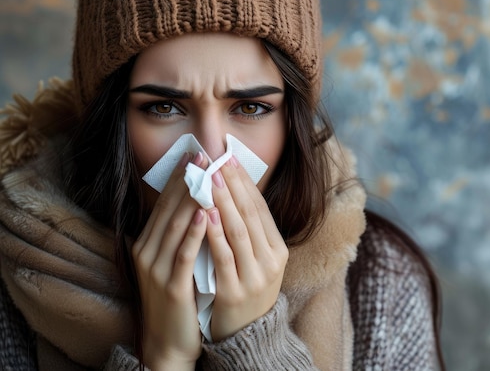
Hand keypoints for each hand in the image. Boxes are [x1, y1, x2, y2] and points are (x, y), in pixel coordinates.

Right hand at [132, 152, 208, 370]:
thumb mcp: (172, 261)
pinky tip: (205, 215)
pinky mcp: (170, 287)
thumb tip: (197, 202)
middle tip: (201, 155)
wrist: (168, 341)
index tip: (194, 155)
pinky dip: (193, 233)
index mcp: (148, 244)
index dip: (179, 179)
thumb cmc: (177, 298)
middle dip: (186, 181)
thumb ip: (179, 235)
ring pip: (175, 227)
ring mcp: (156, 269)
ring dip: (191, 199)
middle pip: (168, 209)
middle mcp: (147, 252)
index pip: (164, 204)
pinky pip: (183, 254)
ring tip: (205, 175)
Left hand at [207, 157, 288, 340]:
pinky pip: (224, 256)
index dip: (244, 182)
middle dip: (232, 184)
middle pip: (250, 214)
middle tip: (217, 160)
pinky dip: (215, 233)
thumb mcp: (257, 261)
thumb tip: (232, 192)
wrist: (246, 335)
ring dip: (223, 202)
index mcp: (278, 250)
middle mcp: (271, 261)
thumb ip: (249, 232)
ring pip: (239, 231)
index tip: (229, 158)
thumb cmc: (246, 290)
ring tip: (209, 179)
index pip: (260, 208)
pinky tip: (206, 213)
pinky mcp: (235, 292)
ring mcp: (255, 276)